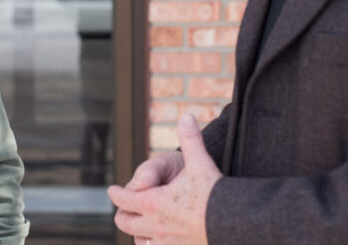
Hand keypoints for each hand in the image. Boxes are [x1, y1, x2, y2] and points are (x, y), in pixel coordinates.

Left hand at [107, 114, 220, 244]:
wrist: (234, 224)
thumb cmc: (215, 194)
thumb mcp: (200, 163)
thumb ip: (191, 139)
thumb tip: (187, 115)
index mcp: (154, 202)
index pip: (123, 200)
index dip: (116, 193)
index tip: (113, 190)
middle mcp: (155, 225)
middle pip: (125, 222)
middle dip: (123, 213)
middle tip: (124, 207)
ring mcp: (165, 243)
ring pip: (139, 241)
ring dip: (137, 232)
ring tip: (141, 224)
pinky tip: (158, 239)